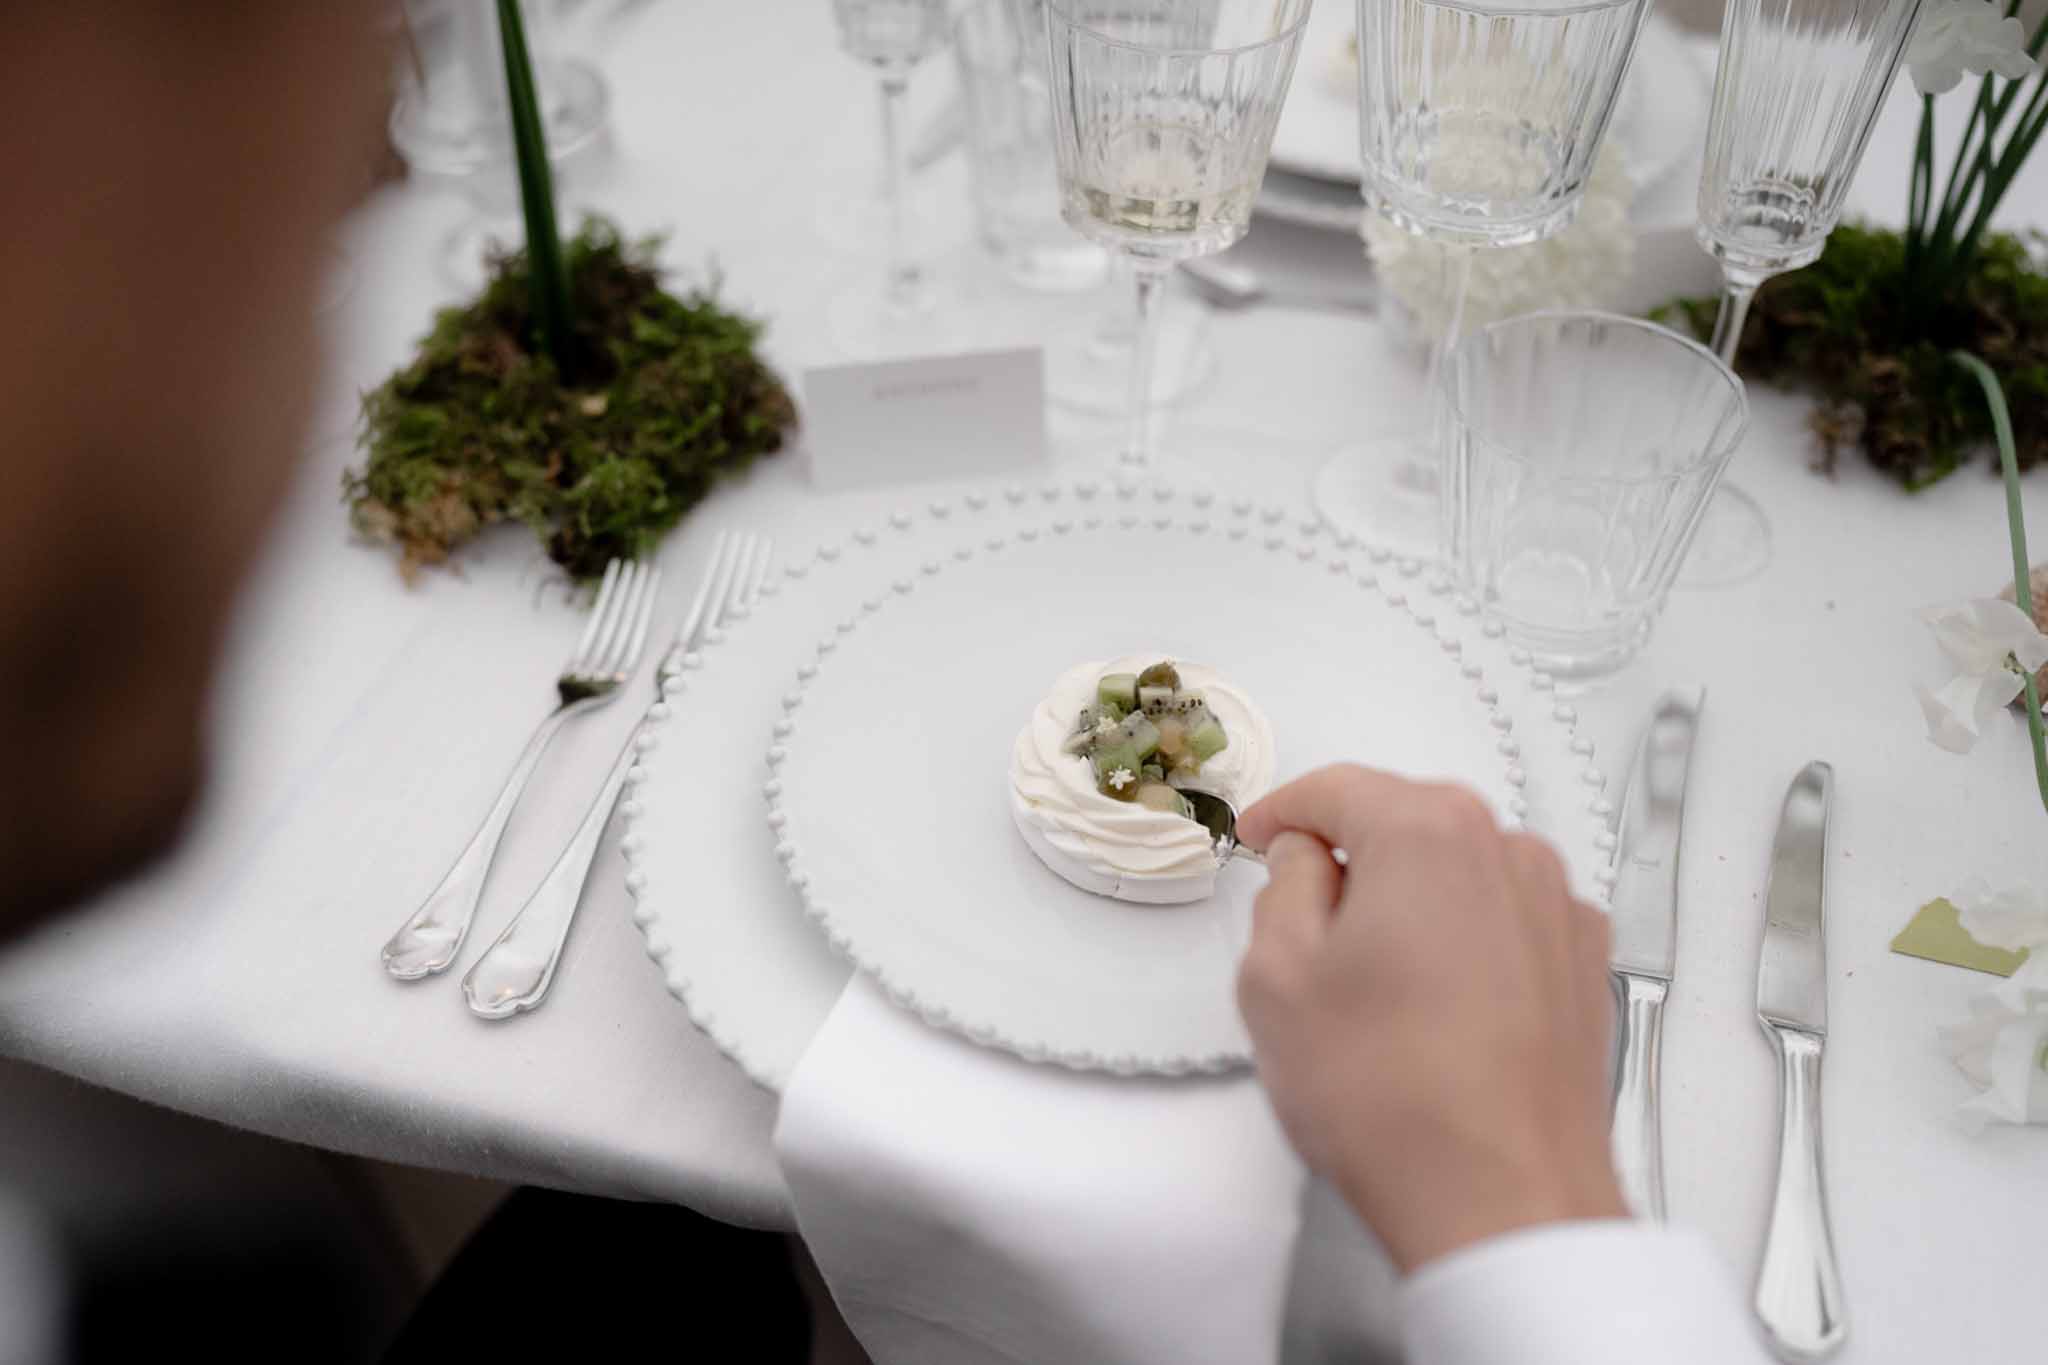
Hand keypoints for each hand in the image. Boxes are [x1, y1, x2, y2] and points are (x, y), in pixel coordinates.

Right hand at [1236, 765, 1623, 1272]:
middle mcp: (1509, 852)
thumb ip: (1283, 888)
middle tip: (1300, 918)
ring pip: (1461, 874)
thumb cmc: (1389, 1095)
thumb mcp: (1277, 976)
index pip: (1337, 790)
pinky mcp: (1585, 969)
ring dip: (1412, 903)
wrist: (1505, 1200)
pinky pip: (1506, 925)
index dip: (1282, 813)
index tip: (1255, 839)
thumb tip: (1308, 862)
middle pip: (1408, 823)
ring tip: (1370, 984)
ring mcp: (1559, 910)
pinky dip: (1464, 944)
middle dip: (1351, 857)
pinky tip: (1433, 1010)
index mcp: (1428, 832)